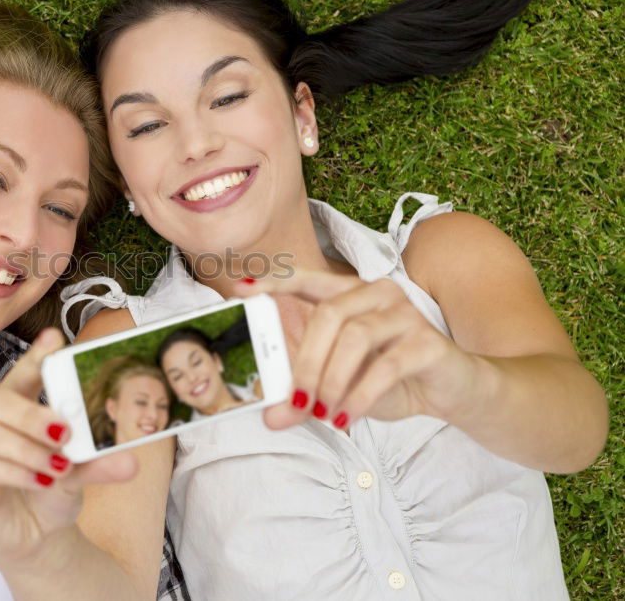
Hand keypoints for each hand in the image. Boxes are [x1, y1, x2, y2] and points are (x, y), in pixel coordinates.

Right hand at [0, 328, 137, 571]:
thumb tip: (131, 460)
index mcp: (13, 408)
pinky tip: (40, 482)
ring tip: (58, 468)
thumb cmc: (50, 488)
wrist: (36, 536)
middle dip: (29, 413)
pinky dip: (15, 472)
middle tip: (64, 432)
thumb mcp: (80, 471)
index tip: (54, 339)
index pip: (19, 374)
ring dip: (26, 449)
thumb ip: (99, 460)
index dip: (33, 356)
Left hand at [235, 270, 481, 430]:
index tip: (242, 291)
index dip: (275, 282)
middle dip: (306, 362)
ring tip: (323, 413)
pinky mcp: (428, 342)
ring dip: (331, 381)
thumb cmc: (394, 380)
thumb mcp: (342, 387)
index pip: (307, 279)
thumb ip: (306, 396)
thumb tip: (271, 418)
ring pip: (355, 337)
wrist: (456, 393)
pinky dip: (359, 396)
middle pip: (328, 315)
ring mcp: (406, 314)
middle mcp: (378, 294)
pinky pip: (385, 366)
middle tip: (297, 400)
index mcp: (351, 294)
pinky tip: (346, 417)